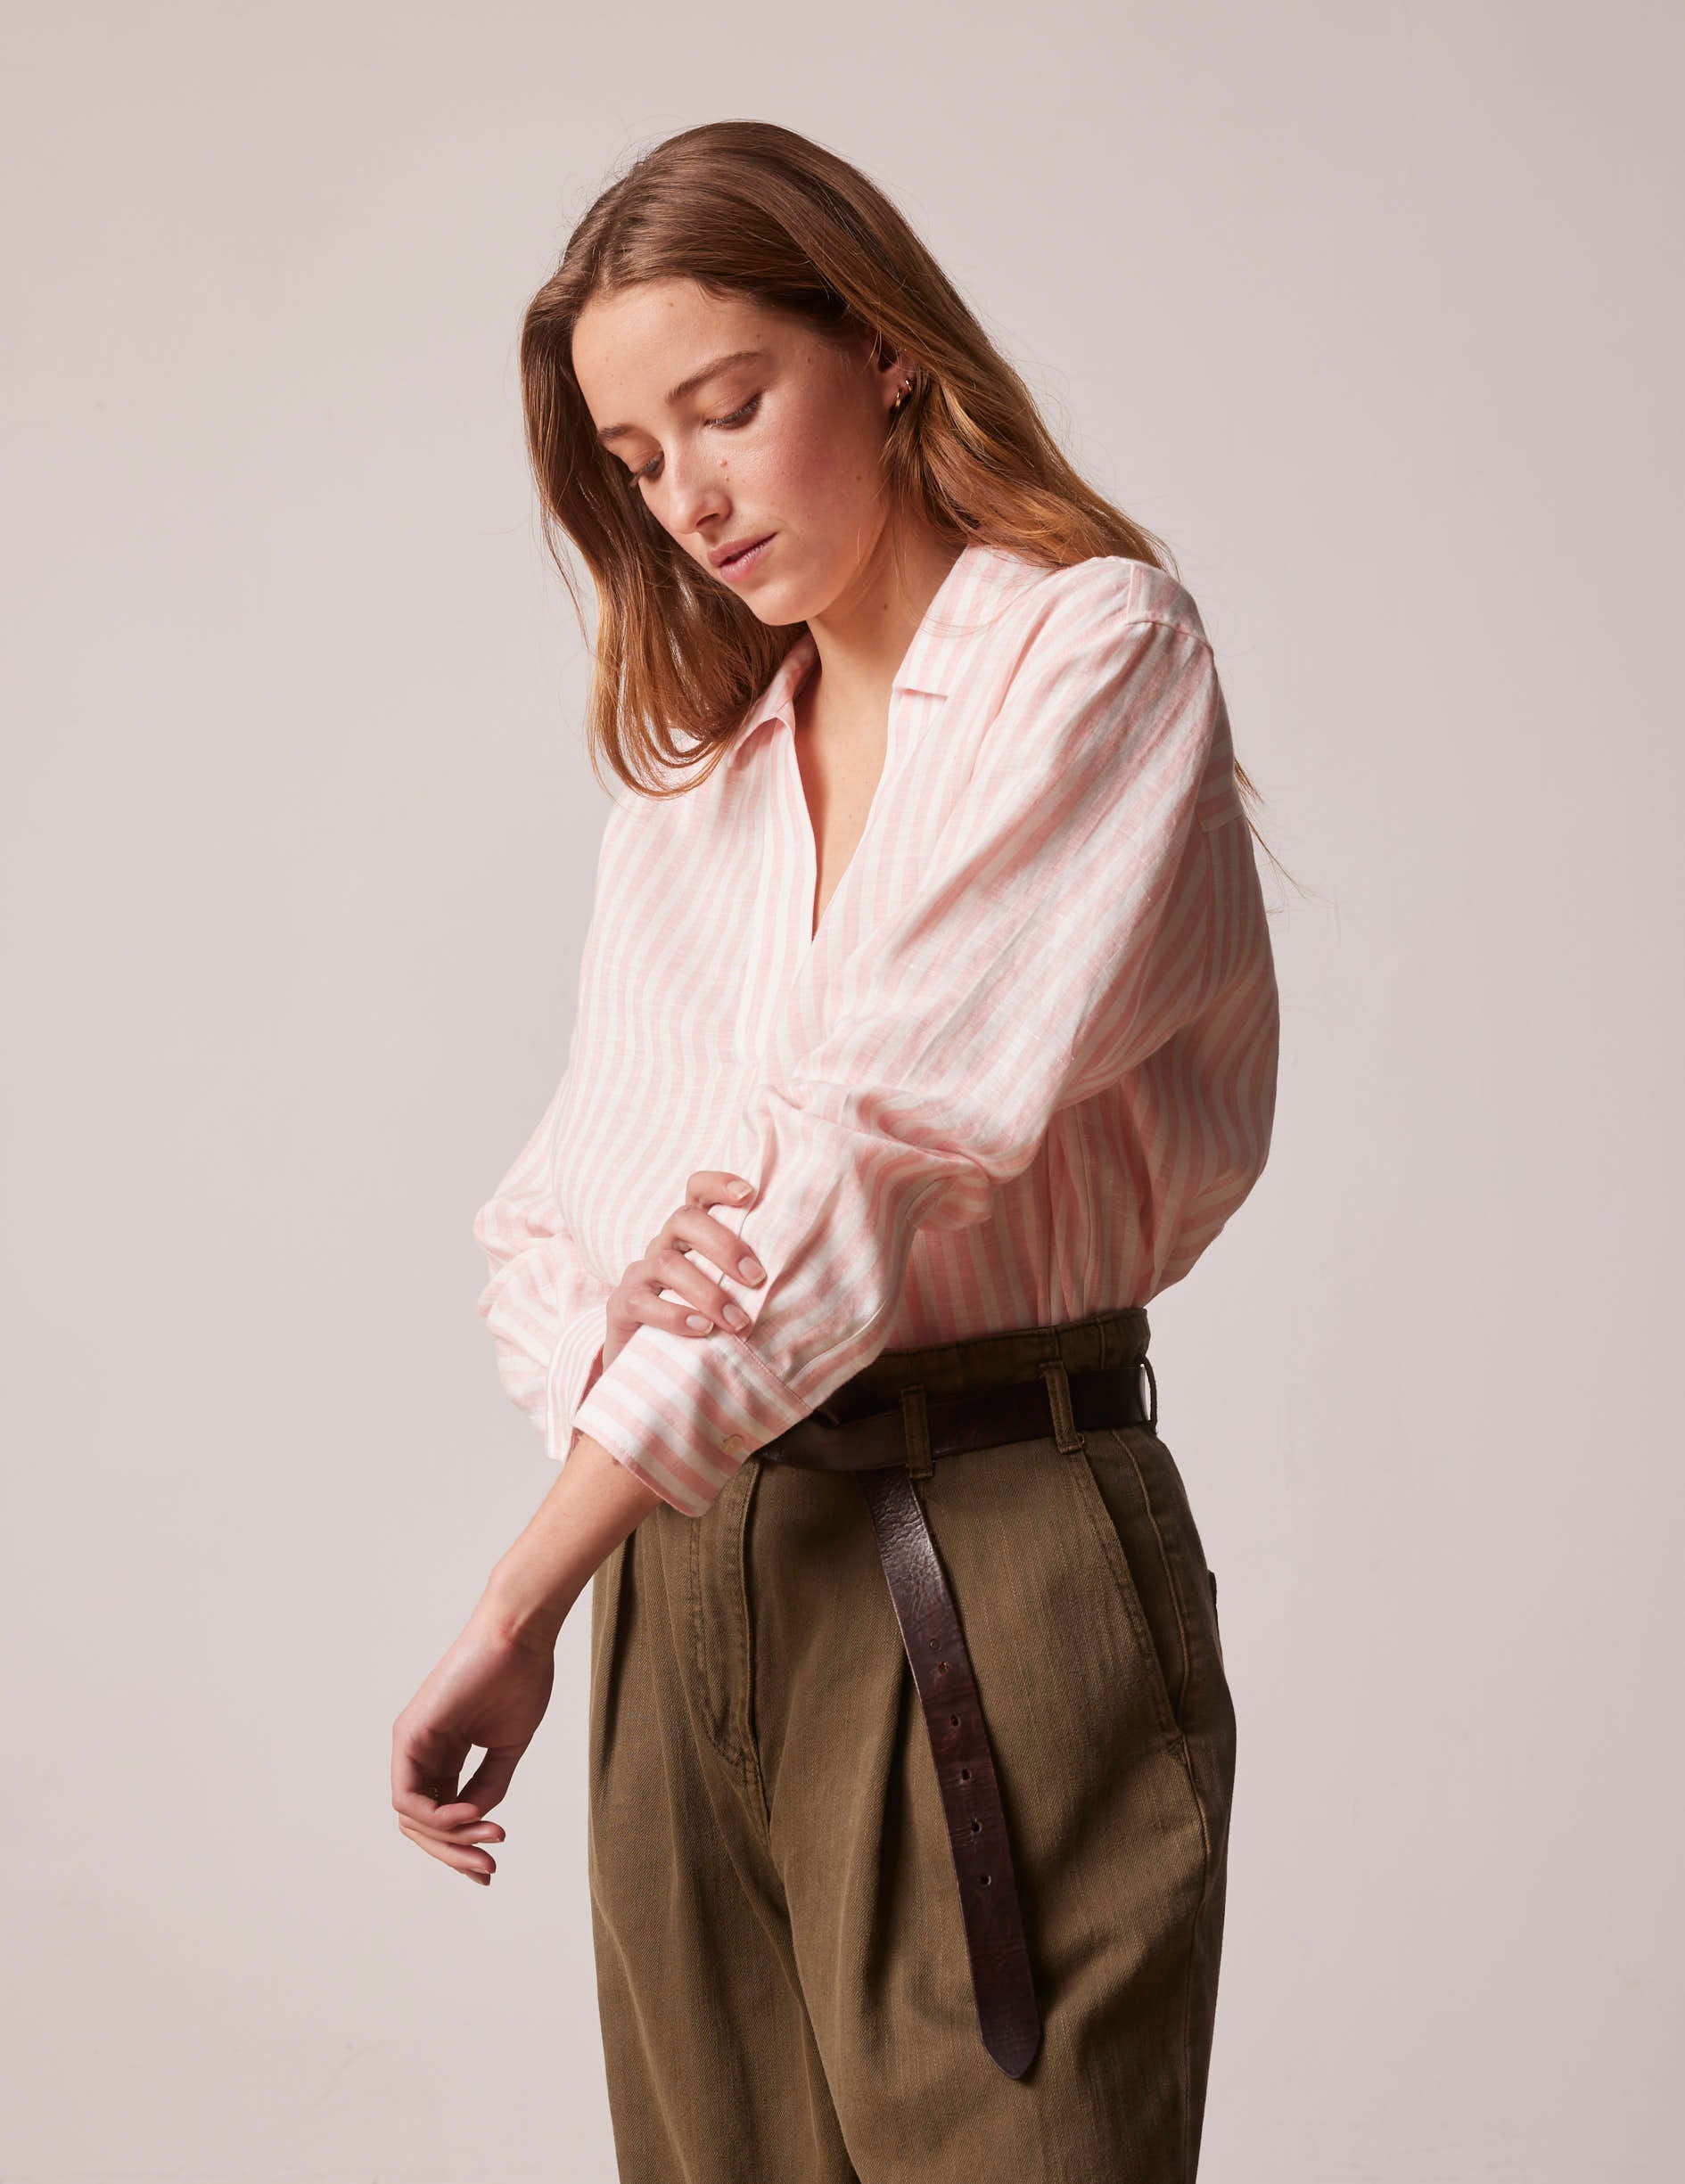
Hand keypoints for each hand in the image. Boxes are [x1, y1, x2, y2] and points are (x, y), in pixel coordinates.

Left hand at [390, 1597, 559, 1885]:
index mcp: (443, 1754)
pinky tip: (471, 1813)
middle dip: (454, 1853)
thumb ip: (488, 1785)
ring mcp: (411, 1744)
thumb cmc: (520, 1680)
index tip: (493, 1865)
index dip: (461, 1846)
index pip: (439, 1815)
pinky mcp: (409, 1735)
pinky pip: (409, 1796)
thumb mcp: (506, 1747)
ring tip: (490, 1836)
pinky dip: (438, 1816)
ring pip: (412, 1818)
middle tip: (489, 1869)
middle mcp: (420, 1751)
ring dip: (450, 1840)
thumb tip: (476, 1824)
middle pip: (421, 1824)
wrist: (521, 1636)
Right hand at [602, 1168, 765, 1370]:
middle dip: (723, 1246)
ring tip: (737, 1320)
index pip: (697, 1191)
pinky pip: (641, 1302)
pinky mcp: (621, 1306)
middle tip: (757, 1279)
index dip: (719, 1184)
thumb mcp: (726, 1291)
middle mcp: (662, 1245)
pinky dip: (675, 1315)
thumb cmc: (703, 1320)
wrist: (647, 1365)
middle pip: (683, 1220)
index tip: (749, 1193)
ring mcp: (640, 1274)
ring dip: (707, 1291)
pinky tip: (702, 1329)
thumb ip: (750, 1277)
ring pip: (666, 1262)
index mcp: (690, 1235)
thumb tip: (811, 1277)